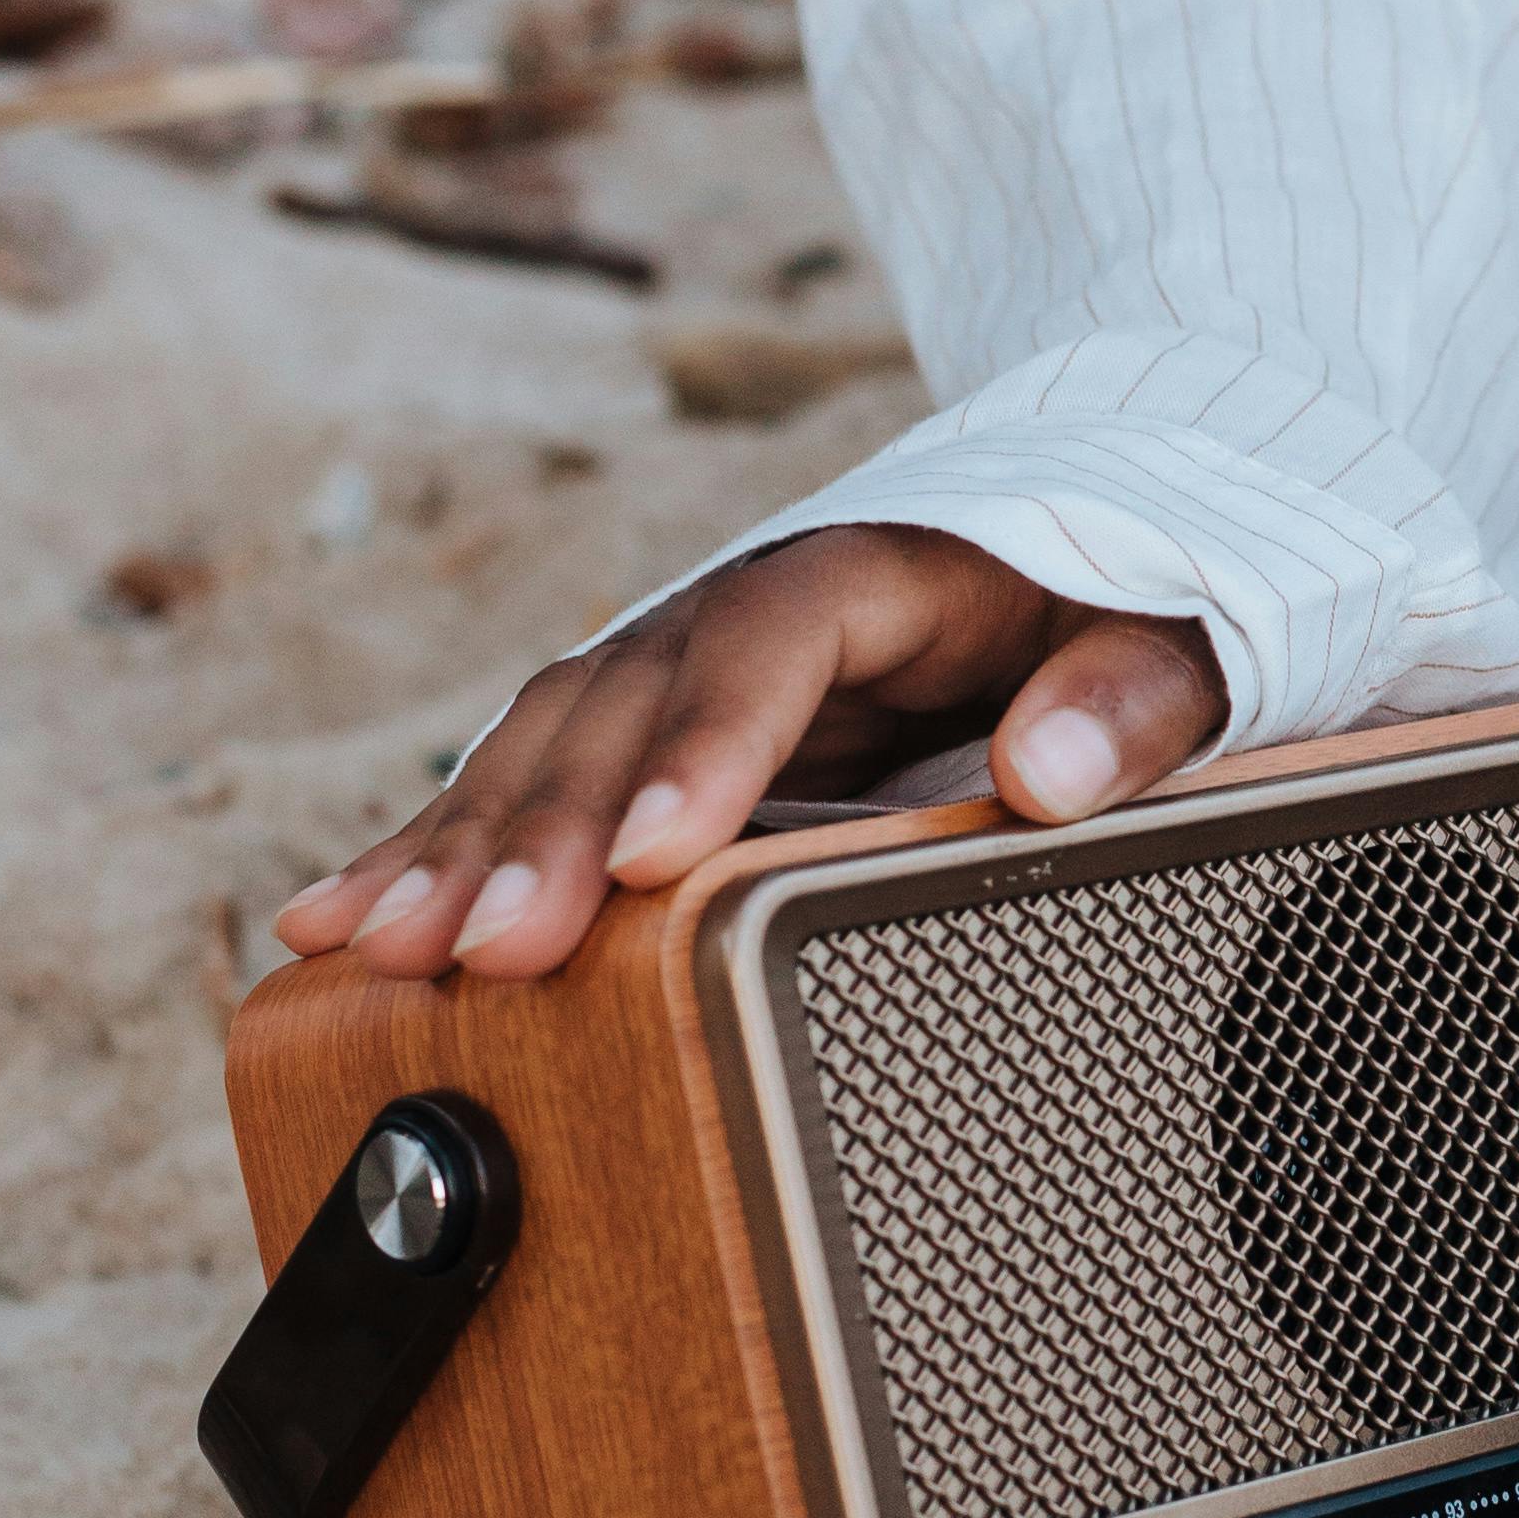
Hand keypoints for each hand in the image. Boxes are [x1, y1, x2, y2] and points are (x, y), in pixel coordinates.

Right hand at [272, 523, 1226, 983]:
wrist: (1089, 571)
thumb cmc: (1130, 612)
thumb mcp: (1182, 632)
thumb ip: (1140, 697)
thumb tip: (1058, 768)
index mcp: (876, 568)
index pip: (769, 642)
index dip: (705, 744)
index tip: (657, 853)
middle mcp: (748, 611)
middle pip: (624, 701)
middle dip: (546, 826)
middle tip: (485, 946)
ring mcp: (681, 676)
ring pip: (548, 747)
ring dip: (462, 847)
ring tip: (385, 949)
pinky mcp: (646, 743)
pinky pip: (527, 788)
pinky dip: (434, 854)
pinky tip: (335, 925)